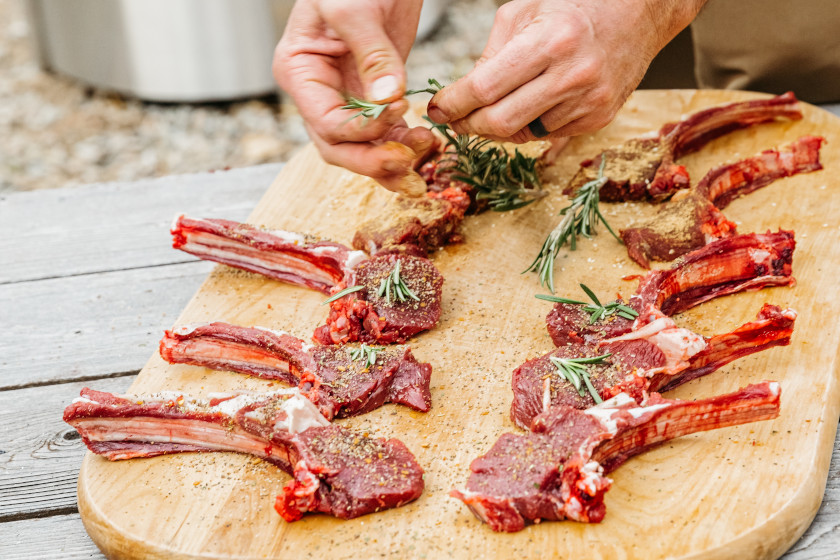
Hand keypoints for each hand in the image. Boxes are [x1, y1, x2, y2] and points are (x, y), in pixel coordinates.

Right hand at [273, 0, 434, 193]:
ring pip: (362, 149)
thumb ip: (372, 55)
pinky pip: (385, 134)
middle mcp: (319, 93)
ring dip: (392, 159)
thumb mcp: (355, 9)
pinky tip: (427, 145)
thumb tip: (387, 98)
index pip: (326, 123)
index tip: (398, 109)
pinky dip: (404, 144)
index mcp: (300, 72)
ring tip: (425, 152)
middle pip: (338, 148)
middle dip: (372, 161)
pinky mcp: (374, 97)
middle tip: (407, 162)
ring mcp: (346, 97)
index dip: (362, 129)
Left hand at [427, 0, 706, 143]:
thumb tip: (464, 95)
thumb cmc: (576, 4)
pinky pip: (548, 134)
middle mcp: (573, 75)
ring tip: (487, 110)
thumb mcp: (524, 12)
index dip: (454, 103)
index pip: (485, 88)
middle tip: (455, 119)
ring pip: (523, 133)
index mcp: (551, 41)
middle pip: (500, 122)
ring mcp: (589, 101)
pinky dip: (528, 125)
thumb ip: (491, 54)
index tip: (437, 108)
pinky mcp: (599, 117)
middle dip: (469, 125)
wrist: (640, 12)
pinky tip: (526, 106)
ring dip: (497, 128)